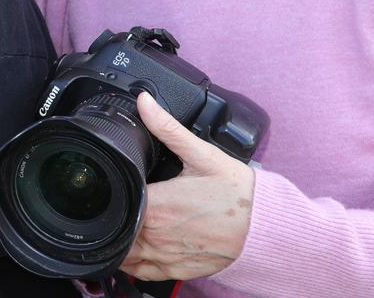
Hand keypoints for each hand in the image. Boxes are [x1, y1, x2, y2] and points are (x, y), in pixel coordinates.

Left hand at [120, 92, 254, 281]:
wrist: (266, 228)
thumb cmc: (238, 193)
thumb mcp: (202, 154)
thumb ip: (168, 127)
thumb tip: (145, 102)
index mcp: (156, 205)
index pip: (115, 198)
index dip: (107, 189)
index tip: (111, 179)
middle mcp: (155, 234)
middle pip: (114, 225)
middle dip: (111, 212)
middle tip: (117, 196)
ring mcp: (164, 256)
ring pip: (122, 252)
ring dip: (117, 237)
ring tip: (121, 219)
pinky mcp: (174, 270)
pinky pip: (139, 271)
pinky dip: (130, 260)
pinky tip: (133, 244)